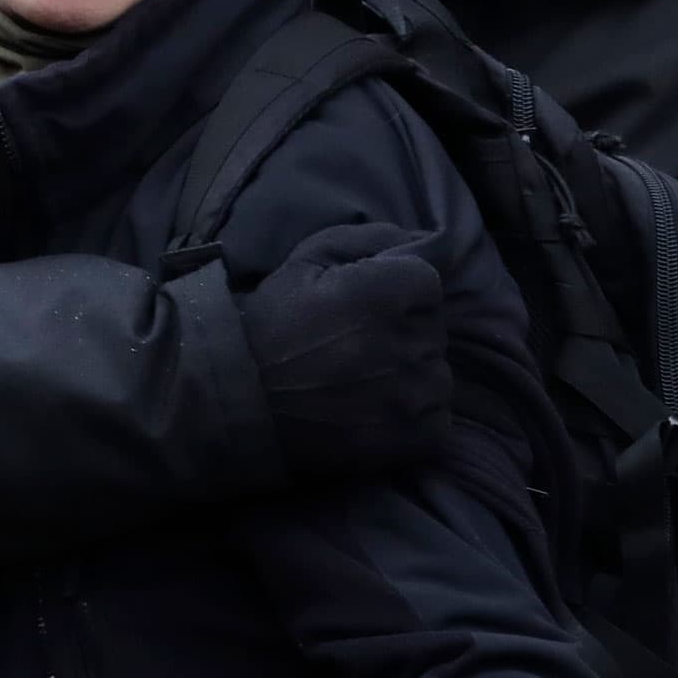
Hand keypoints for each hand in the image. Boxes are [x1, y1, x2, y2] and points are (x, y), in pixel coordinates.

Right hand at [236, 223, 450, 476]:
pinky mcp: (412, 439)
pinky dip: (415, 416)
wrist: (239, 403)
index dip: (397, 292)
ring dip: (411, 375)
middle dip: (404, 331)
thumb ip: (368, 238)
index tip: (368, 307)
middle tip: (360, 345)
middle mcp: (406, 344)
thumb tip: (419, 238)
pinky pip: (437, 419)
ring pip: (436, 374)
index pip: (427, 282)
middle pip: (433, 328)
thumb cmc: (272, 324)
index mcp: (384, 294)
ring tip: (367, 381)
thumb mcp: (308, 259)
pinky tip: (378, 410)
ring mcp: (412, 396)